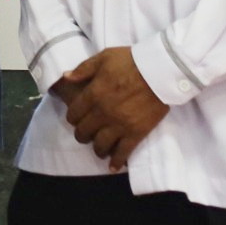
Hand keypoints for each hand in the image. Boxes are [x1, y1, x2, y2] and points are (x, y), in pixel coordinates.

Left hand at [60, 46, 168, 169]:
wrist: (160, 71)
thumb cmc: (131, 61)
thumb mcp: (103, 57)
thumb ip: (83, 69)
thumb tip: (66, 77)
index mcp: (93, 94)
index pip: (74, 113)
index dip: (72, 118)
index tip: (75, 119)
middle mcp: (103, 112)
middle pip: (84, 131)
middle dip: (82, 134)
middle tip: (85, 134)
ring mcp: (119, 125)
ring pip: (100, 145)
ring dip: (96, 149)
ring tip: (99, 148)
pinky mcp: (136, 133)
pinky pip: (123, 152)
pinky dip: (116, 162)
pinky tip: (113, 166)